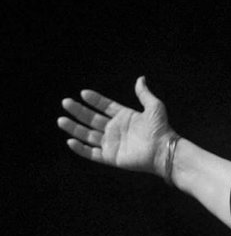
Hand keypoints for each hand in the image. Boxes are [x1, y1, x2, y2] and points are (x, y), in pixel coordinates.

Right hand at [57, 76, 174, 176]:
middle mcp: (116, 130)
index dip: (94, 100)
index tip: (83, 93)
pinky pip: (91, 153)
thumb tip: (140, 78)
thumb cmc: (161, 129)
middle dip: (78, 111)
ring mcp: (112, 143)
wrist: (163, 150)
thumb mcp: (154, 107)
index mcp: (124, 117)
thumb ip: (144, 94)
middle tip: (65, 102)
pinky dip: (80, 148)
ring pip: (88, 135)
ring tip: (61, 119)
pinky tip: (70, 140)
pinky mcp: (110, 157)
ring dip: (74, 128)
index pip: (105, 106)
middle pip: (92, 119)